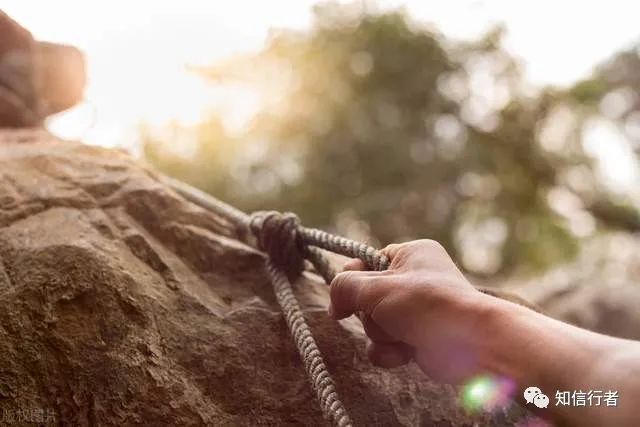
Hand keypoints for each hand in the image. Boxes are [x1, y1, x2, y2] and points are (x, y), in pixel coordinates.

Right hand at [328, 239, 493, 383]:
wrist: (473, 345)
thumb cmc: (428, 306)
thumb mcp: (377, 288)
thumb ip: (345, 288)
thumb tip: (335, 304)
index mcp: (411, 254)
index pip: (367, 261)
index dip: (354, 279)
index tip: (346, 295)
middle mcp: (415, 280)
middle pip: (367, 297)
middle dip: (370, 314)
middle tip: (385, 315)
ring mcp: (416, 311)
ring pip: (374, 324)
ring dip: (380, 334)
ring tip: (401, 335)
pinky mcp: (417, 339)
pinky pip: (385, 344)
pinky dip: (389, 351)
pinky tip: (405, 353)